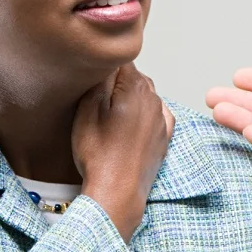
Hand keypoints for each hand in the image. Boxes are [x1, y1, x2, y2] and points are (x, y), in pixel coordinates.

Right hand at [72, 64, 173, 238]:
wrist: (117, 192)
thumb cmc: (99, 154)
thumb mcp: (87, 108)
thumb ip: (100, 78)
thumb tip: (107, 60)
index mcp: (136, 87)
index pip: (120, 60)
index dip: (102, 67)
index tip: (91, 81)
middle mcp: (154, 99)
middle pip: (133, 76)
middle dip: (116, 82)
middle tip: (96, 101)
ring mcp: (162, 119)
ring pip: (145, 95)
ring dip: (129, 98)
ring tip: (109, 117)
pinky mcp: (164, 137)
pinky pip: (155, 114)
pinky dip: (143, 114)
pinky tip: (129, 122)